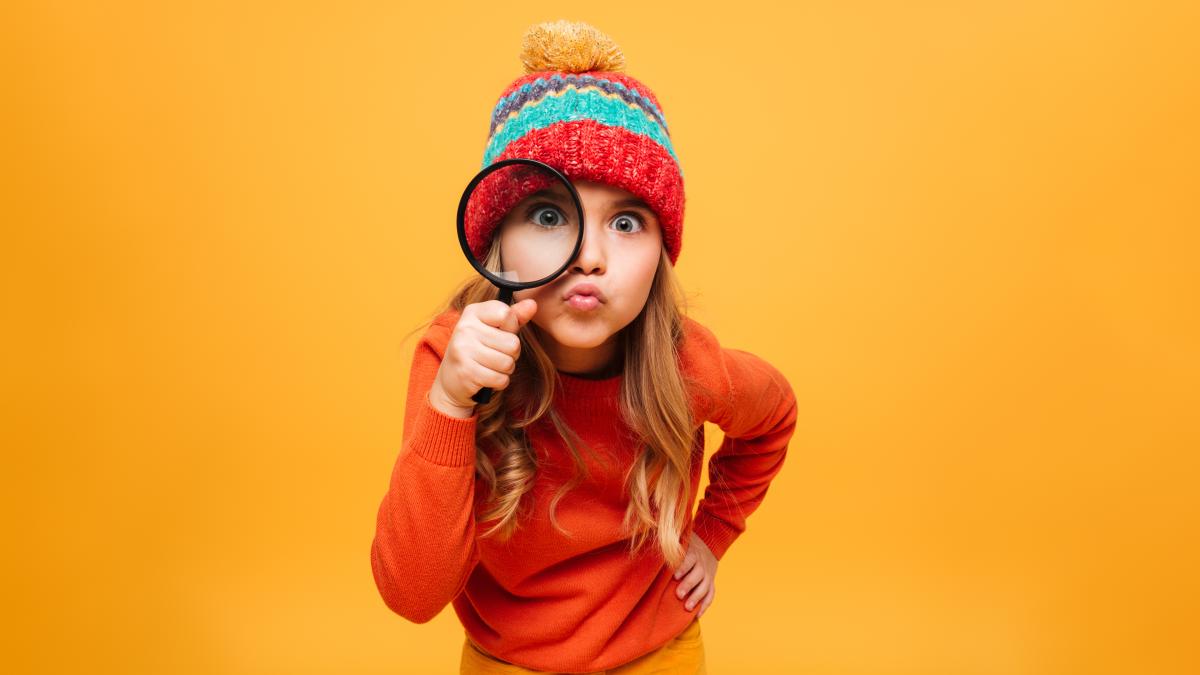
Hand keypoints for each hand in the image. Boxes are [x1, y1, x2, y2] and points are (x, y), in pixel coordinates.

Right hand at [429, 298, 537, 416]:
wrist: (451, 380)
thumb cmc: (478, 350)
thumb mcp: (494, 329)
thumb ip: (514, 316)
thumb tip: (533, 304)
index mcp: (472, 312)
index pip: (506, 313)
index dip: (511, 327)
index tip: (499, 332)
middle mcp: (465, 328)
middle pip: (512, 343)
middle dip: (511, 354)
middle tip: (495, 354)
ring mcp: (463, 350)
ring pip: (508, 363)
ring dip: (505, 369)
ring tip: (491, 366)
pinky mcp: (466, 372)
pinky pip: (501, 379)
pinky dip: (499, 382)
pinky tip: (487, 378)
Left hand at [672, 531, 717, 617]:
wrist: (707, 546)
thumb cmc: (684, 547)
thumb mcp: (679, 544)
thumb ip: (669, 550)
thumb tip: (649, 554)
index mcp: (692, 553)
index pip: (689, 559)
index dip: (683, 567)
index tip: (674, 576)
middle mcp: (702, 564)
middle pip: (698, 574)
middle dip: (689, 584)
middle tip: (678, 594)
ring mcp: (708, 574)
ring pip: (705, 586)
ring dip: (696, 597)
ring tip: (687, 607)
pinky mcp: (711, 583)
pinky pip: (710, 595)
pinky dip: (705, 605)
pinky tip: (697, 615)